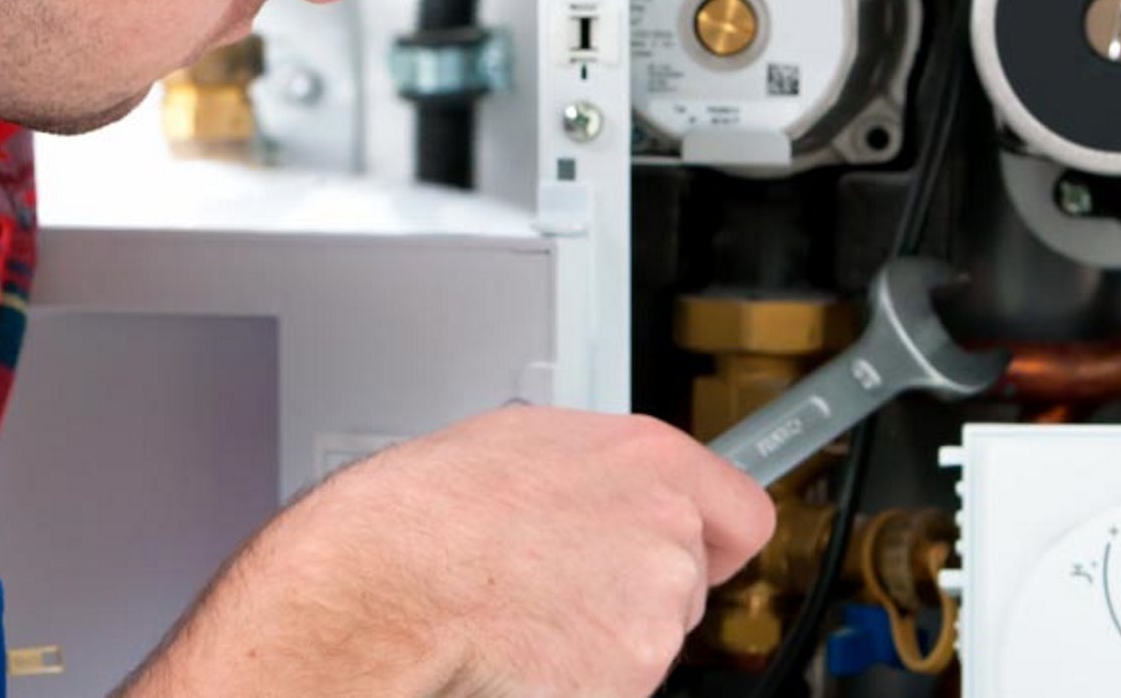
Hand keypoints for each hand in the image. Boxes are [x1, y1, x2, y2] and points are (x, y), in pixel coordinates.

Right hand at [119, 408, 774, 697]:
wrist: (376, 588)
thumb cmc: (420, 519)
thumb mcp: (515, 446)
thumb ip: (592, 467)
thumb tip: (604, 481)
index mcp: (644, 457)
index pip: (744, 509)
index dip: (714, 536)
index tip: (718, 545)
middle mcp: (665, 526)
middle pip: (688, 577)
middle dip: (640, 586)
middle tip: (561, 581)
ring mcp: (653, 606)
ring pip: (651, 634)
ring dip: (606, 633)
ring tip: (527, 610)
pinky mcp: (631, 673)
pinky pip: (620, 681)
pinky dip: (586, 676)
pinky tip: (528, 650)